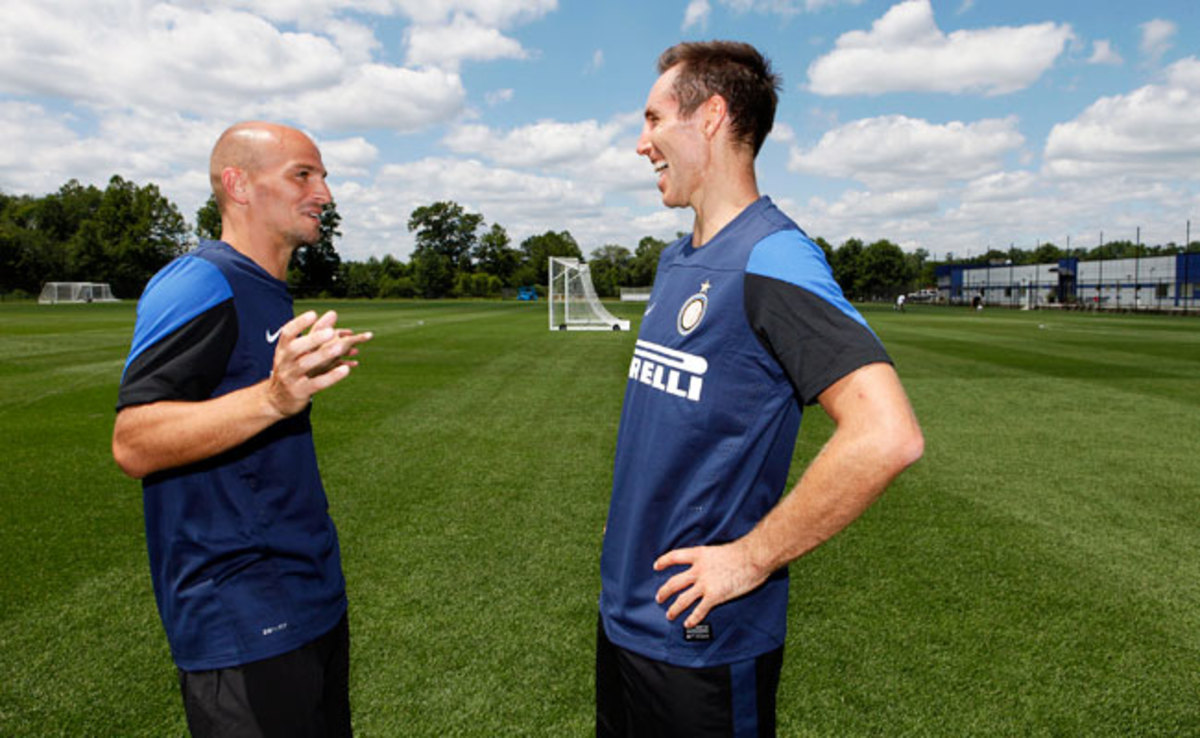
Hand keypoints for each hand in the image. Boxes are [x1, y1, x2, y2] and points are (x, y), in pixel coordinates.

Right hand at [266, 310, 372, 416]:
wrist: (276, 400)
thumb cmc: (291, 369)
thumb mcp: (299, 352)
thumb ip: (316, 333)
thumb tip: (334, 313)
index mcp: (283, 349)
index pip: (287, 334)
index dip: (299, 323)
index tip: (313, 314)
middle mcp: (284, 362)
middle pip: (296, 348)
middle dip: (313, 339)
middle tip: (331, 332)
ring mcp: (291, 377)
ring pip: (305, 365)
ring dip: (323, 356)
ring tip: (339, 348)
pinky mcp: (300, 391)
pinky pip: (316, 383)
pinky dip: (331, 376)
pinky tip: (345, 369)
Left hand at [653, 541, 769, 628]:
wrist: (753, 557)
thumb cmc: (742, 552)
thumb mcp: (719, 550)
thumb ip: (710, 559)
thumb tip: (710, 565)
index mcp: (699, 555)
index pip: (675, 557)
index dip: (664, 562)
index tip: (656, 566)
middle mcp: (698, 570)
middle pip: (674, 582)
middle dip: (664, 592)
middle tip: (659, 598)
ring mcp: (705, 584)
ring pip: (683, 599)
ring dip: (674, 609)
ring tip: (669, 615)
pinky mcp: (715, 596)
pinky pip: (699, 610)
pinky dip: (692, 619)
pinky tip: (688, 624)